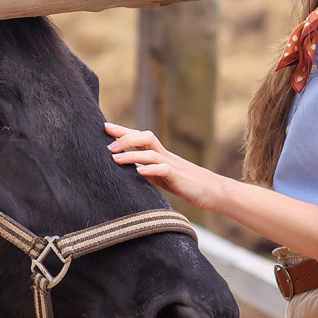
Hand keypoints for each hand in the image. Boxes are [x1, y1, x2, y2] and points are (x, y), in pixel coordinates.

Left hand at [104, 122, 221, 211]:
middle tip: (108, 145)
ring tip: (115, 159)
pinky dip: (151, 169)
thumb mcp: (162, 176)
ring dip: (132, 154)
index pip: (140, 137)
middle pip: (145, 137)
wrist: (212, 190)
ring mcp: (172, 165)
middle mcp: (165, 156)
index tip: (105, 126)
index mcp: (159, 155)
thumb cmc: (186, 184)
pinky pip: (164, 170)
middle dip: (125, 138)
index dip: (123, 131)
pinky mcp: (179, 177)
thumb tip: (128, 169)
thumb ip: (147, 170)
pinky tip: (139, 172)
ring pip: (151, 153)